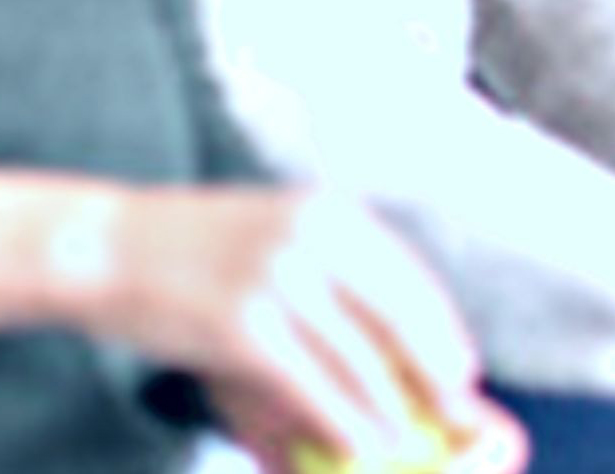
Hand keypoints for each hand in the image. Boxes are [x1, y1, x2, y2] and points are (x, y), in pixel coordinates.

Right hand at [89, 186, 507, 469]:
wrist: (108, 246)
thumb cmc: (196, 250)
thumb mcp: (275, 236)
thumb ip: (328, 275)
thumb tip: (379, 343)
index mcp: (333, 214)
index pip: (409, 277)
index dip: (442, 327)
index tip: (462, 365)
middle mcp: (317, 240)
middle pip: (401, 314)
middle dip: (435, 366)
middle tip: (457, 405)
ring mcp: (280, 282)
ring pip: (358, 357)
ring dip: (391, 406)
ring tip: (410, 439)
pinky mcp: (242, 328)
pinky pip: (311, 384)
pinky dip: (343, 419)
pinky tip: (361, 444)